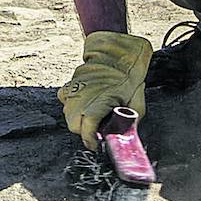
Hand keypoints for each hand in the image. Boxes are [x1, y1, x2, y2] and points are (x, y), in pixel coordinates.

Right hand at [58, 31, 152, 148]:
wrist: (117, 56)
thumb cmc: (128, 80)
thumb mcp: (136, 103)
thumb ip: (129, 121)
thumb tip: (124, 137)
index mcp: (101, 101)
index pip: (87, 128)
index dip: (90, 140)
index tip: (95, 145)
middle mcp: (84, 96)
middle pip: (73, 124)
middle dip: (83, 132)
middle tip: (94, 132)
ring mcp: (75, 88)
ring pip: (67, 113)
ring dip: (77, 119)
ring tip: (90, 117)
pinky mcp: (70, 83)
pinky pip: (64, 98)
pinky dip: (70, 103)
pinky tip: (81, 102)